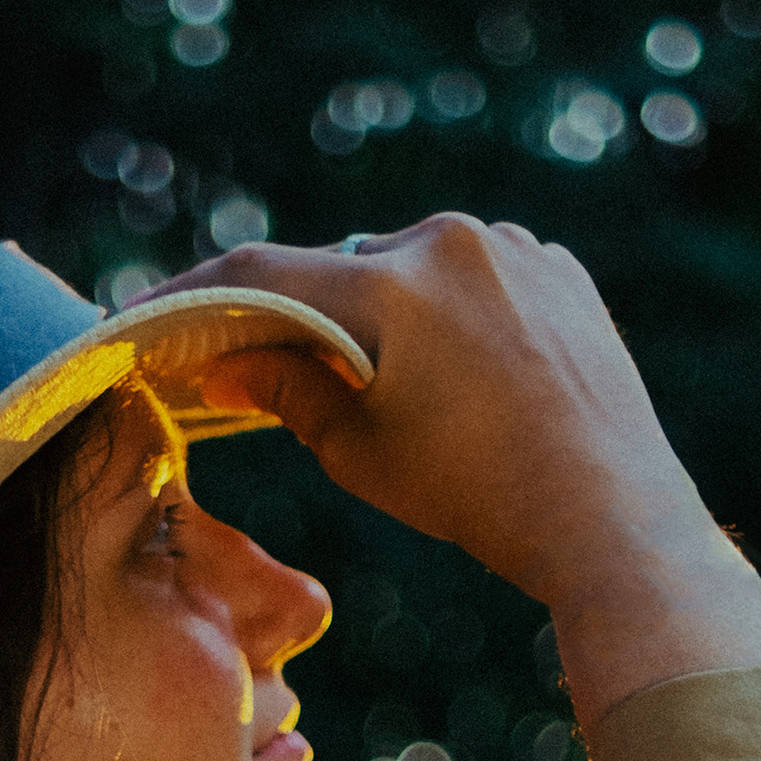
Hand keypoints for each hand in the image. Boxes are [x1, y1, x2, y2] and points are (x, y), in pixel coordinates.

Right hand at [147, 221, 760, 725]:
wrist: (611, 518)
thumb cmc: (477, 497)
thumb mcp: (362, 454)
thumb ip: (288, 390)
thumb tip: (226, 357)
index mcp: (391, 283)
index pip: (262, 273)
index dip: (193, 295)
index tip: (149, 315)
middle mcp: (451, 241)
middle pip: (345, 265)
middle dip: (314, 313)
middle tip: (282, 364)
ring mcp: (516, 249)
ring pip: (416, 266)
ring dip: (391, 309)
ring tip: (398, 386)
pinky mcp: (562, 272)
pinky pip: (482, 275)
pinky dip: (455, 312)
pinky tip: (465, 376)